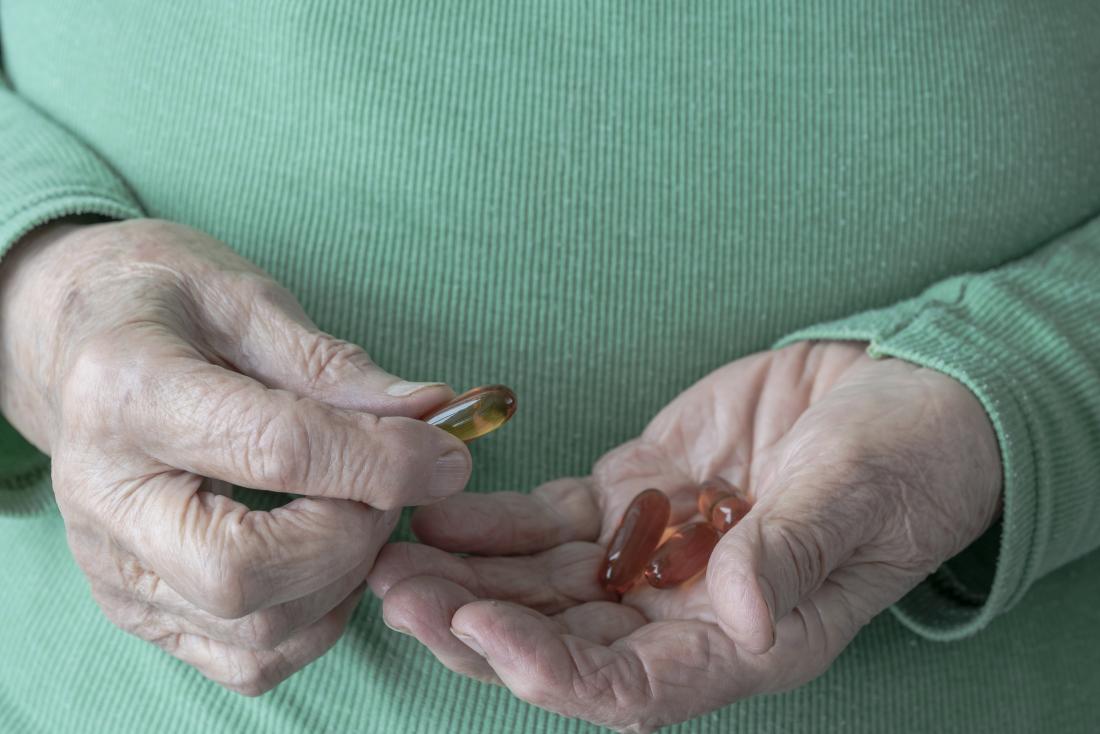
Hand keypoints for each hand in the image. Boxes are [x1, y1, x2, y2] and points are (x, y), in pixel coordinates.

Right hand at [0, 218, 470, 693]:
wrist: (73, 340)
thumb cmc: (160, 304)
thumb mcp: (245, 299)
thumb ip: (335, 366)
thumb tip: (432, 414)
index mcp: (127, 393)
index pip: (276, 451)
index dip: (383, 458)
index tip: (448, 452)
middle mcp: (103, 498)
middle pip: (244, 573)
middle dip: (351, 535)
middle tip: (391, 483)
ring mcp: (113, 567)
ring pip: (254, 632)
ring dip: (342, 578)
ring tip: (360, 507)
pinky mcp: (136, 608)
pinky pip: (245, 659)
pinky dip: (313, 619)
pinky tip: (326, 555)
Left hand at [368, 341, 1002, 730]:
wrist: (902, 397)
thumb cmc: (908, 461)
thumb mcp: (861, 499)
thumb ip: (795, 554)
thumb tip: (741, 617)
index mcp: (746, 641)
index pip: (634, 685)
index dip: (553, 671)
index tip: (482, 632)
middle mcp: (683, 611)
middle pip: (561, 639)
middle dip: (474, 624)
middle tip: (395, 594)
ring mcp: (650, 552)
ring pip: (540, 584)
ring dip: (464, 575)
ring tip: (390, 555)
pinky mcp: (634, 494)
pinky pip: (550, 521)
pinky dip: (495, 521)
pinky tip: (442, 511)